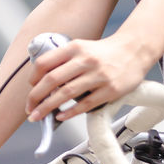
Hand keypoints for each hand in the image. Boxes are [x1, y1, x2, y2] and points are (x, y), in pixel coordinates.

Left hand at [24, 34, 155, 122]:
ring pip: (66, 94)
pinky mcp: (110, 90)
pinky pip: (85, 104)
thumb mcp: (82, 47)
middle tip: (29, 109)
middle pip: (52, 80)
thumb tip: (41, 81)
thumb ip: (64, 60)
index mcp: (75, 47)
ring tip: (38, 116)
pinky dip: (70, 112)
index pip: (45, 62)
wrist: (134, 50)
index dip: (33, 78)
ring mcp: (98, 76)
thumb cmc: (104, 52)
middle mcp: (85, 60)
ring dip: (48, 107)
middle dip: (36, 97)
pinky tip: (61, 116)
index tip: (30, 88)